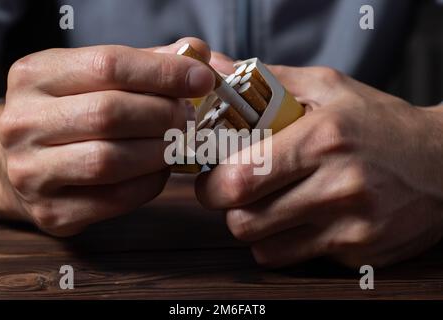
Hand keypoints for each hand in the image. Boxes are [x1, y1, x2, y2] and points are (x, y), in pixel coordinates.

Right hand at [0, 37, 214, 235]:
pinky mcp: (53, 211)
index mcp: (35, 76)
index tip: (201, 79)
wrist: (20, 161)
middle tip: (188, 117)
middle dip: (163, 115)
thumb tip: (195, 54)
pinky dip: (150, 183)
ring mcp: (33, 172)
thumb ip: (142, 64)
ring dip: (159, 151)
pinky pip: (116, 199)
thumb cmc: (69, 113)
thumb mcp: (90, 77)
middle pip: (109, 114)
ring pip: (111, 160)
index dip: (163, 72)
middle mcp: (24, 123)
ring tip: (176, 142)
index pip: (107, 65)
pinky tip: (159, 170)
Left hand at [196, 65, 442, 267]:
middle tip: (236, 193)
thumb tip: (217, 70)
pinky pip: (295, 260)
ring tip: (268, 205)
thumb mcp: (328, 88)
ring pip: (264, 248)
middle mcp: (338, 187)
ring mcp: (351, 226)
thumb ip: (268, 81)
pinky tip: (299, 220)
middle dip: (229, 209)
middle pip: (244, 221)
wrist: (442, 163)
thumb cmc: (377, 123)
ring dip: (255, 228)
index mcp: (323, 139)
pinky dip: (284, 243)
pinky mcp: (359, 253)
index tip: (213, 178)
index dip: (213, 184)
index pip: (240, 179)